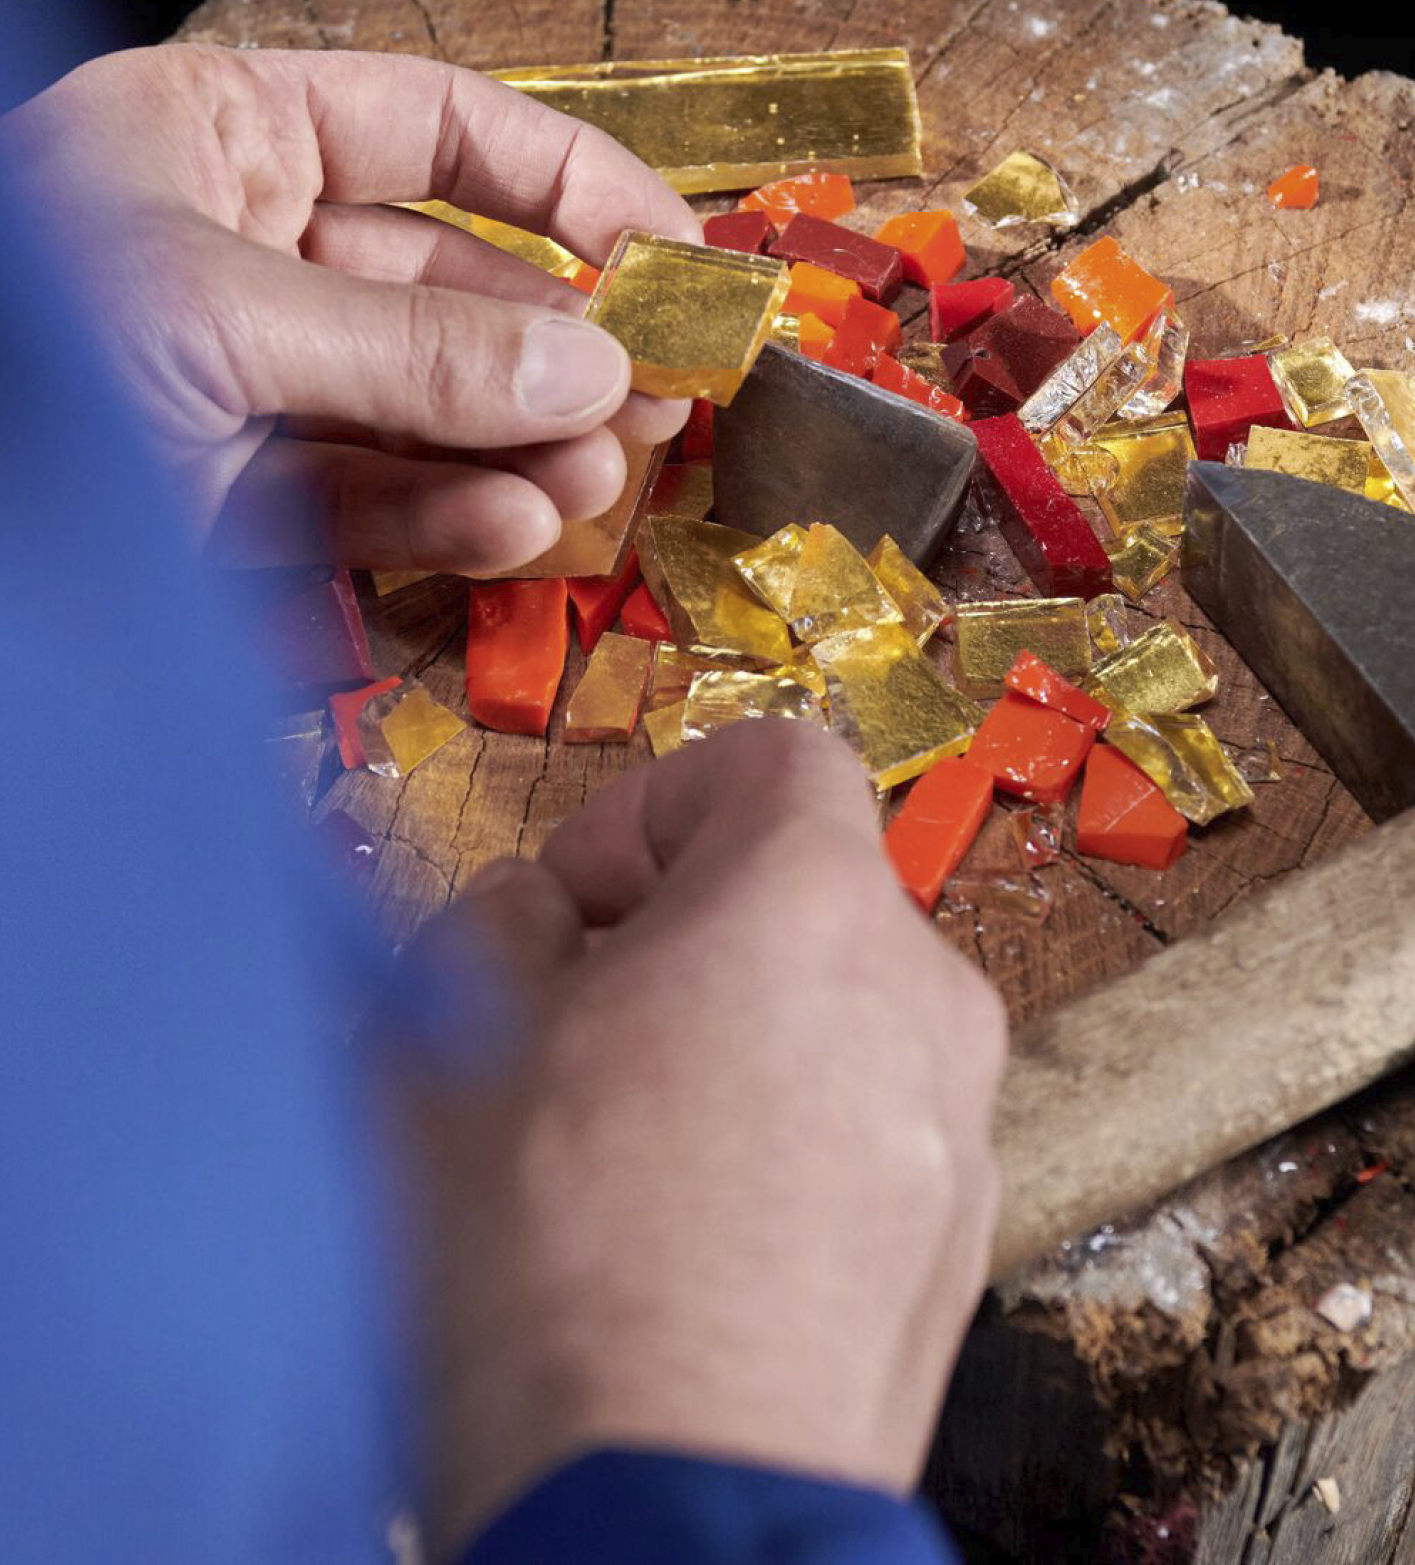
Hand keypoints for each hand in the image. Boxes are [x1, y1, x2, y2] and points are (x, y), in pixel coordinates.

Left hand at [0, 45, 700, 570]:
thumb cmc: (13, 348)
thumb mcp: (210, 316)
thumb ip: (408, 353)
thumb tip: (590, 368)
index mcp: (221, 138)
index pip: (441, 132)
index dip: (572, 182)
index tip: (678, 249)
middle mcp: (244, 253)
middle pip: (451, 288)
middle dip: (561, 345)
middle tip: (668, 395)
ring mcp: (246, 386)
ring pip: (424, 410)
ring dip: (522, 445)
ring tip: (605, 477)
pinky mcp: (233, 503)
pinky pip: (368, 501)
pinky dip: (446, 518)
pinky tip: (516, 524)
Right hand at [409, 723, 1006, 1545]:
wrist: (662, 1521)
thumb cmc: (550, 1285)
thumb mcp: (447, 1047)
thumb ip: (497, 925)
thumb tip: (538, 917)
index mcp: (810, 910)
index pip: (772, 757)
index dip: (654, 802)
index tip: (577, 896)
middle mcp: (920, 1001)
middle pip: (800, 898)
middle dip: (677, 936)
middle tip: (570, 1024)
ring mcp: (956, 1134)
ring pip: (831, 1021)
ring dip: (727, 1043)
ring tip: (612, 1152)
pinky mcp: (957, 1252)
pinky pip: (865, 1133)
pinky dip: (782, 1141)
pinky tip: (681, 1239)